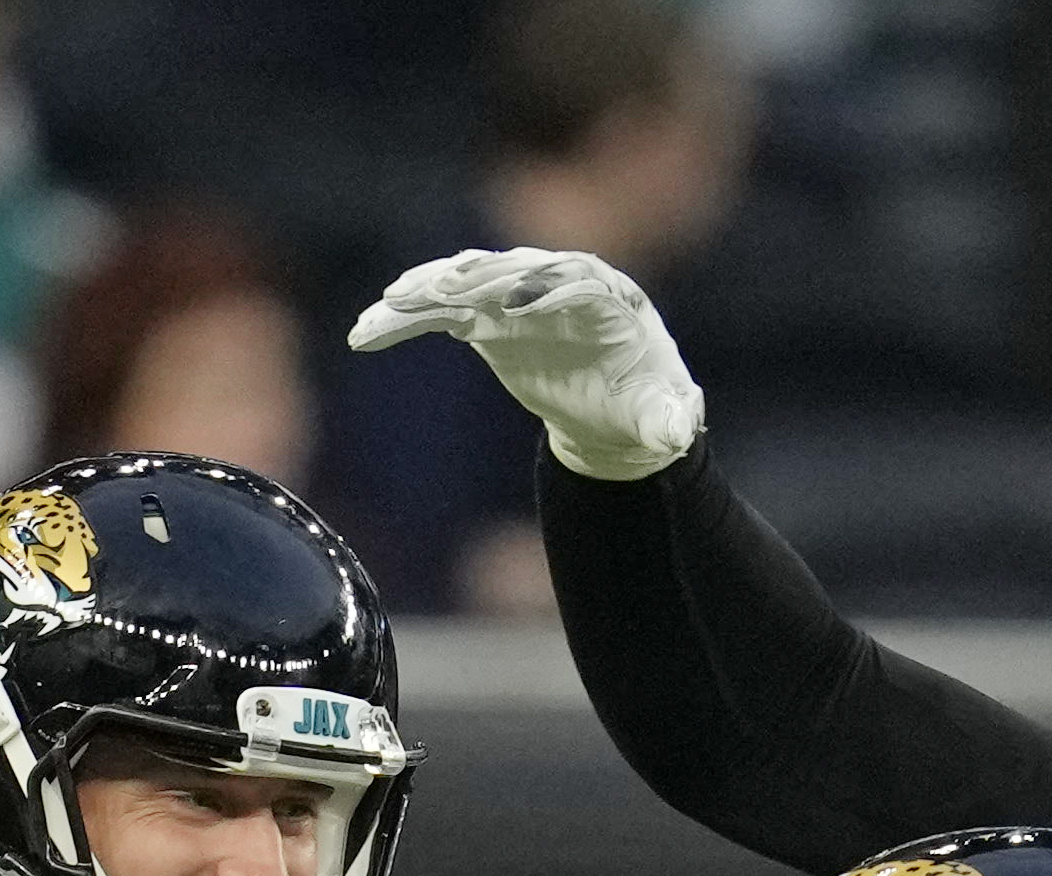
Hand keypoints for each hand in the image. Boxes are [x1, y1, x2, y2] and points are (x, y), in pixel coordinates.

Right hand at [345, 245, 707, 481]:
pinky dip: (406, 319)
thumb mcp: (663, 418)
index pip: (574, 281)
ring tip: (388, 305)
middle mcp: (556, 282)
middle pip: (512, 270)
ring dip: (426, 292)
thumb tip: (682, 429)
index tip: (514, 309)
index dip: (544, 291)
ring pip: (467, 283)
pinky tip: (369, 330)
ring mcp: (516, 296)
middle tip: (440, 292)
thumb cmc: (645, 406)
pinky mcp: (486, 317)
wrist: (616, 408)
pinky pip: (440, 312)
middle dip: (477, 280)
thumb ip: (671, 421)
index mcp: (607, 296)